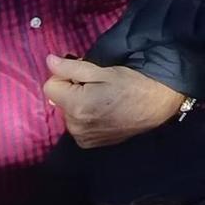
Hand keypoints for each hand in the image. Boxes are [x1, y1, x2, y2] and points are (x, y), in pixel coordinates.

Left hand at [43, 55, 185, 148]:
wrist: (155, 105)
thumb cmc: (131, 84)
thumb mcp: (101, 71)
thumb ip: (71, 68)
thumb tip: (49, 61)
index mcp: (76, 106)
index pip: (50, 86)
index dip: (64, 76)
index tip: (83, 75)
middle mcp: (75, 126)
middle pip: (59, 100)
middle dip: (72, 90)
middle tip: (96, 85)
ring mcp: (82, 137)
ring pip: (67, 112)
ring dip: (78, 103)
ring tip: (101, 99)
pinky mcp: (89, 143)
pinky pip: (76, 124)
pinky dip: (84, 116)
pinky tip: (102, 112)